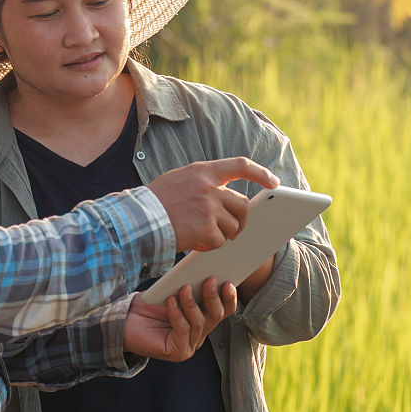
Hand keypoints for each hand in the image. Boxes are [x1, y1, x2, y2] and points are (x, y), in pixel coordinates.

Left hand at [123, 278, 237, 361]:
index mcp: (203, 318)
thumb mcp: (173, 291)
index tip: (228, 281)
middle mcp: (200, 334)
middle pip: (216, 316)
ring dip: (192, 304)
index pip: (225, 310)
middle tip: (209, 280)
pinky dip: (177, 315)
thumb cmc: (150, 304)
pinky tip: (170, 301)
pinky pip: (182, 331)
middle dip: (213, 298)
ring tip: (184, 288)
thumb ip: (190, 286)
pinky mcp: (177, 352)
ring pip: (200, 323)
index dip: (230, 297)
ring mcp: (190, 345)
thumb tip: (204, 271)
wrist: (125, 320)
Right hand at [147, 157, 278, 252]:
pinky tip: (195, 243)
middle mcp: (209, 188)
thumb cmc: (155, 202)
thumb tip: (226, 193)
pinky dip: (209, 246)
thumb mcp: (179, 179)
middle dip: (240, 220)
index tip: (273, 183)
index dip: (260, 173)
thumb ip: (203, 182)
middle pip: (242, 205)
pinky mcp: (206, 229)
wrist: (137, 220)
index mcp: (203, 171)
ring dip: (224, 235)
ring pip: (233, 226)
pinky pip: (219, 241)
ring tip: (205, 236)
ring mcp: (209, 209)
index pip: (241, 165)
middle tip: (234, 229)